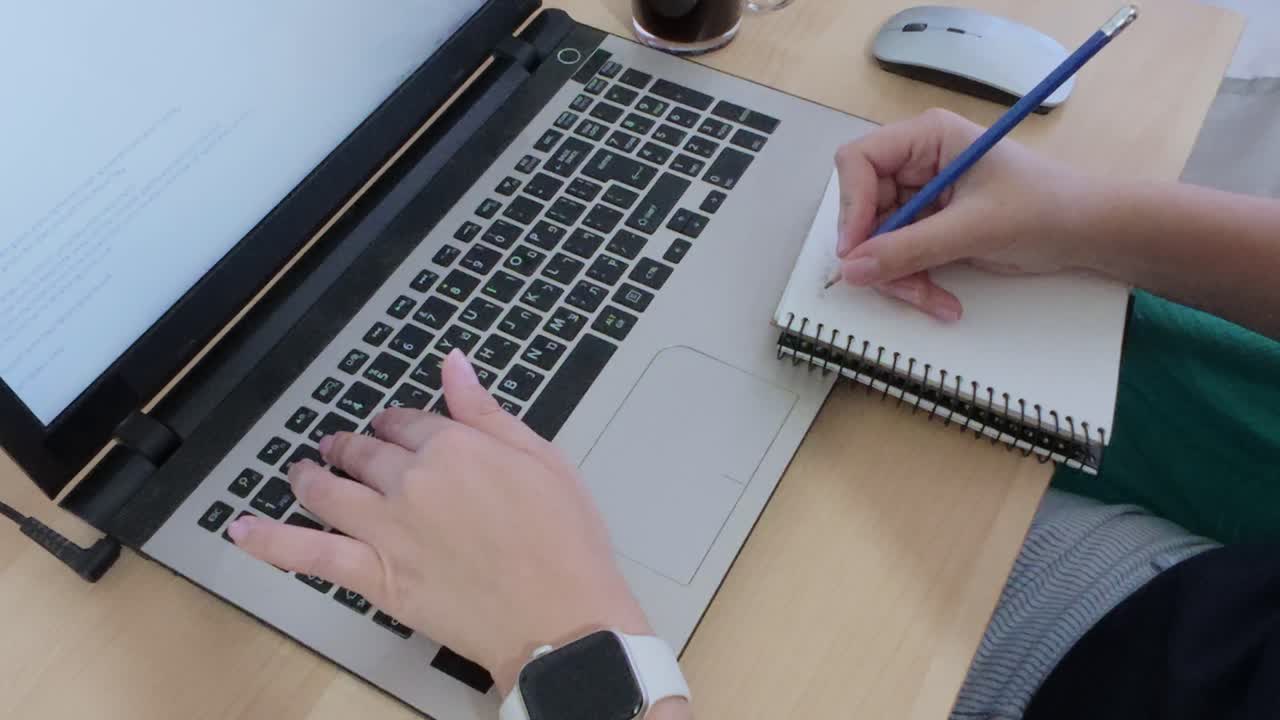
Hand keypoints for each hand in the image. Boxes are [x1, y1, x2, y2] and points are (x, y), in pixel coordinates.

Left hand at [228, 350, 648, 694]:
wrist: (562, 616)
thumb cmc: (565, 542)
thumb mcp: (542, 459)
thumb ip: (487, 411)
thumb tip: (454, 365)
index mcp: (455, 446)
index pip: (409, 422)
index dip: (398, 424)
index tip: (398, 429)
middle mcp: (412, 480)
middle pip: (365, 452)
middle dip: (350, 447)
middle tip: (341, 449)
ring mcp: (387, 528)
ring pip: (329, 491)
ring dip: (310, 476)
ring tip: (301, 472)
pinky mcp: (376, 576)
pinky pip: (310, 554)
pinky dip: (270, 541)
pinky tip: (240, 530)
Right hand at [833, 108, 1092, 320]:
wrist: (1087, 233)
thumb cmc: (1045, 208)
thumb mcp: (974, 228)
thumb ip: (909, 248)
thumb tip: (852, 269)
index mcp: (927, 138)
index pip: (859, 160)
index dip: (851, 205)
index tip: (856, 249)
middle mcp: (917, 163)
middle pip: (864, 209)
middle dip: (880, 254)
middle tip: (902, 285)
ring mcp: (921, 198)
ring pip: (878, 243)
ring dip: (900, 278)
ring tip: (934, 300)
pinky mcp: (929, 229)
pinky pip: (900, 260)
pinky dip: (915, 284)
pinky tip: (943, 301)